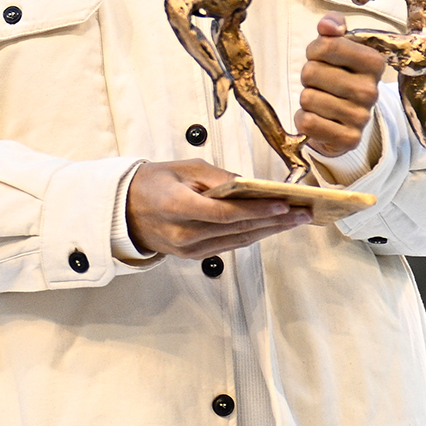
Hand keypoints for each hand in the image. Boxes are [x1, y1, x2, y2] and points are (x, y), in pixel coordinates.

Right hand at [126, 159, 310, 259]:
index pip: (226, 213)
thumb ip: (216, 177)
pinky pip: (228, 246)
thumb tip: (249, 185)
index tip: (284, 204)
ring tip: (295, 220)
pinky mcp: (192, 256)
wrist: (122, 210)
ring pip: (238, 241)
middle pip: (238, 229)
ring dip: (269, 231)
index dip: (257, 210)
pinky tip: (270, 228)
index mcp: (178, 208)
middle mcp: (184, 234)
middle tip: (303, 212)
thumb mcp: (182, 169)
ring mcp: (188, 249)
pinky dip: (251, 236)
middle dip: (275, 221)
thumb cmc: (151, 183)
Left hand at [298, 14, 385, 155]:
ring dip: (307, 98)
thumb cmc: (339, 75)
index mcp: (374, 62)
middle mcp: (371, 91)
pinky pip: (308, 122)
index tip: (321, 58)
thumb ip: (333, 27)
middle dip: (308, 76)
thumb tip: (327, 25)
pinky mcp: (349, 139)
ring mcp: (361, 117)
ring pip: (307, 98)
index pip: (326, 45)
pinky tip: (318, 117)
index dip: (314, 50)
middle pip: (311, 72)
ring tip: (321, 100)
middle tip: (320, 83)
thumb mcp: (338, 47)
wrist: (344, 118)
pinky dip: (304, 118)